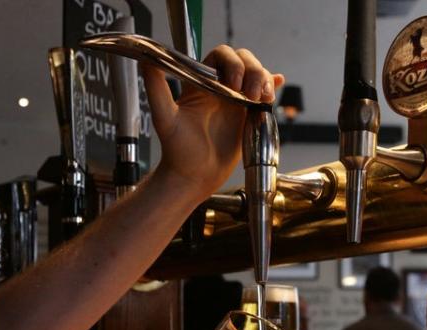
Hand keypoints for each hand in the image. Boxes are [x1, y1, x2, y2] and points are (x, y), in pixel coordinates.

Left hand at [143, 45, 284, 201]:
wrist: (194, 177)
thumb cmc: (178, 150)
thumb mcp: (164, 117)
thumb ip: (156, 88)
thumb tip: (148, 61)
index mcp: (202, 82)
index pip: (222, 56)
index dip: (232, 63)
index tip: (233, 83)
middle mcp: (221, 87)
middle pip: (244, 61)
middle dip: (253, 71)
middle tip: (250, 94)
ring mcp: (236, 101)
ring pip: (257, 75)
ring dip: (264, 79)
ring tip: (263, 98)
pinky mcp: (249, 116)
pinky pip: (263, 95)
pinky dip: (273, 86)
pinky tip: (278, 83)